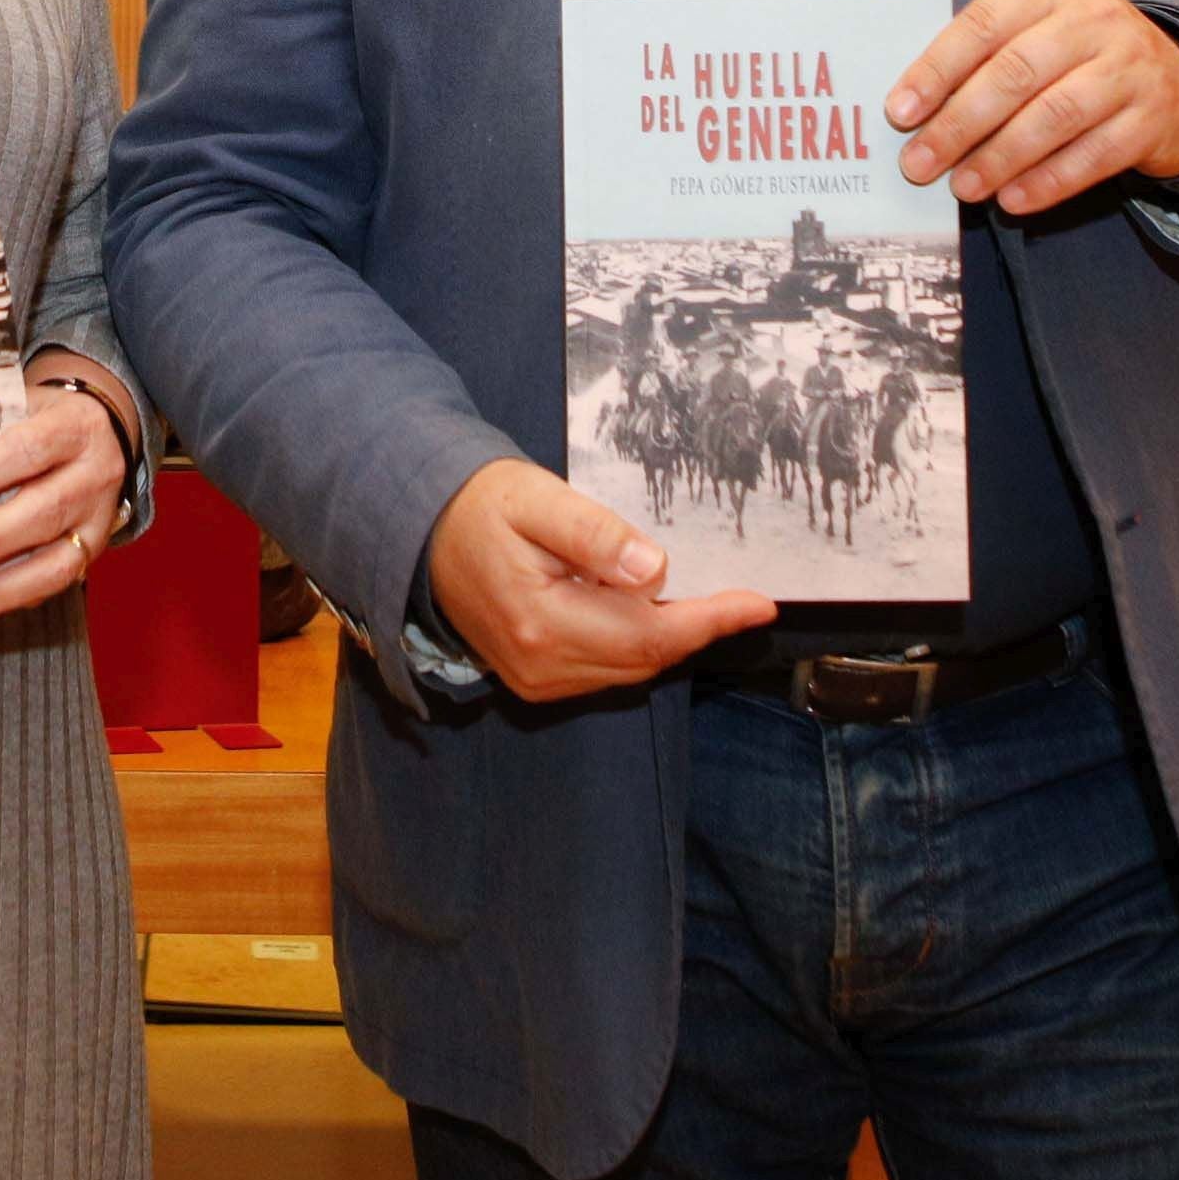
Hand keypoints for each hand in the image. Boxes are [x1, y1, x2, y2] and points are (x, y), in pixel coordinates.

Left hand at [0, 353, 132, 620]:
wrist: (106, 434)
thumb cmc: (45, 419)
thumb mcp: (22, 405)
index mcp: (74, 428)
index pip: (27, 451)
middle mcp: (94, 476)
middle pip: (42, 514)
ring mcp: (98, 521)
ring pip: (52, 566)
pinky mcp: (93, 553)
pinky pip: (51, 586)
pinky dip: (6, 598)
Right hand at [421, 460, 773, 701]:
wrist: (420, 530)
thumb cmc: (479, 505)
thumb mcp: (537, 499)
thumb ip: (594, 533)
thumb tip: (655, 569)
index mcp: (542, 622)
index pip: (650, 634)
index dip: (710, 621)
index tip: (758, 603)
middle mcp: (541, 665)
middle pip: (646, 658)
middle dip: (696, 627)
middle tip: (735, 594)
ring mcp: (536, 679)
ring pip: (630, 668)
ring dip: (667, 636)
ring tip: (697, 598)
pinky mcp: (535, 679)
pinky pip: (607, 670)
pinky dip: (636, 643)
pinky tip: (643, 608)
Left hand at [886, 0, 1178, 214]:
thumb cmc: (1081, 59)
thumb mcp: (1039, 34)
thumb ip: (986, 58)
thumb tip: (916, 111)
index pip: (985, 23)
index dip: (938, 68)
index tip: (899, 113)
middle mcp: (1093, 22)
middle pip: (1016, 74)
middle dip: (959, 124)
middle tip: (919, 164)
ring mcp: (1129, 69)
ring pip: (1055, 115)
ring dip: (1000, 157)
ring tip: (962, 188)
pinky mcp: (1151, 119)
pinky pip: (1094, 155)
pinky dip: (1048, 181)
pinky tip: (1012, 200)